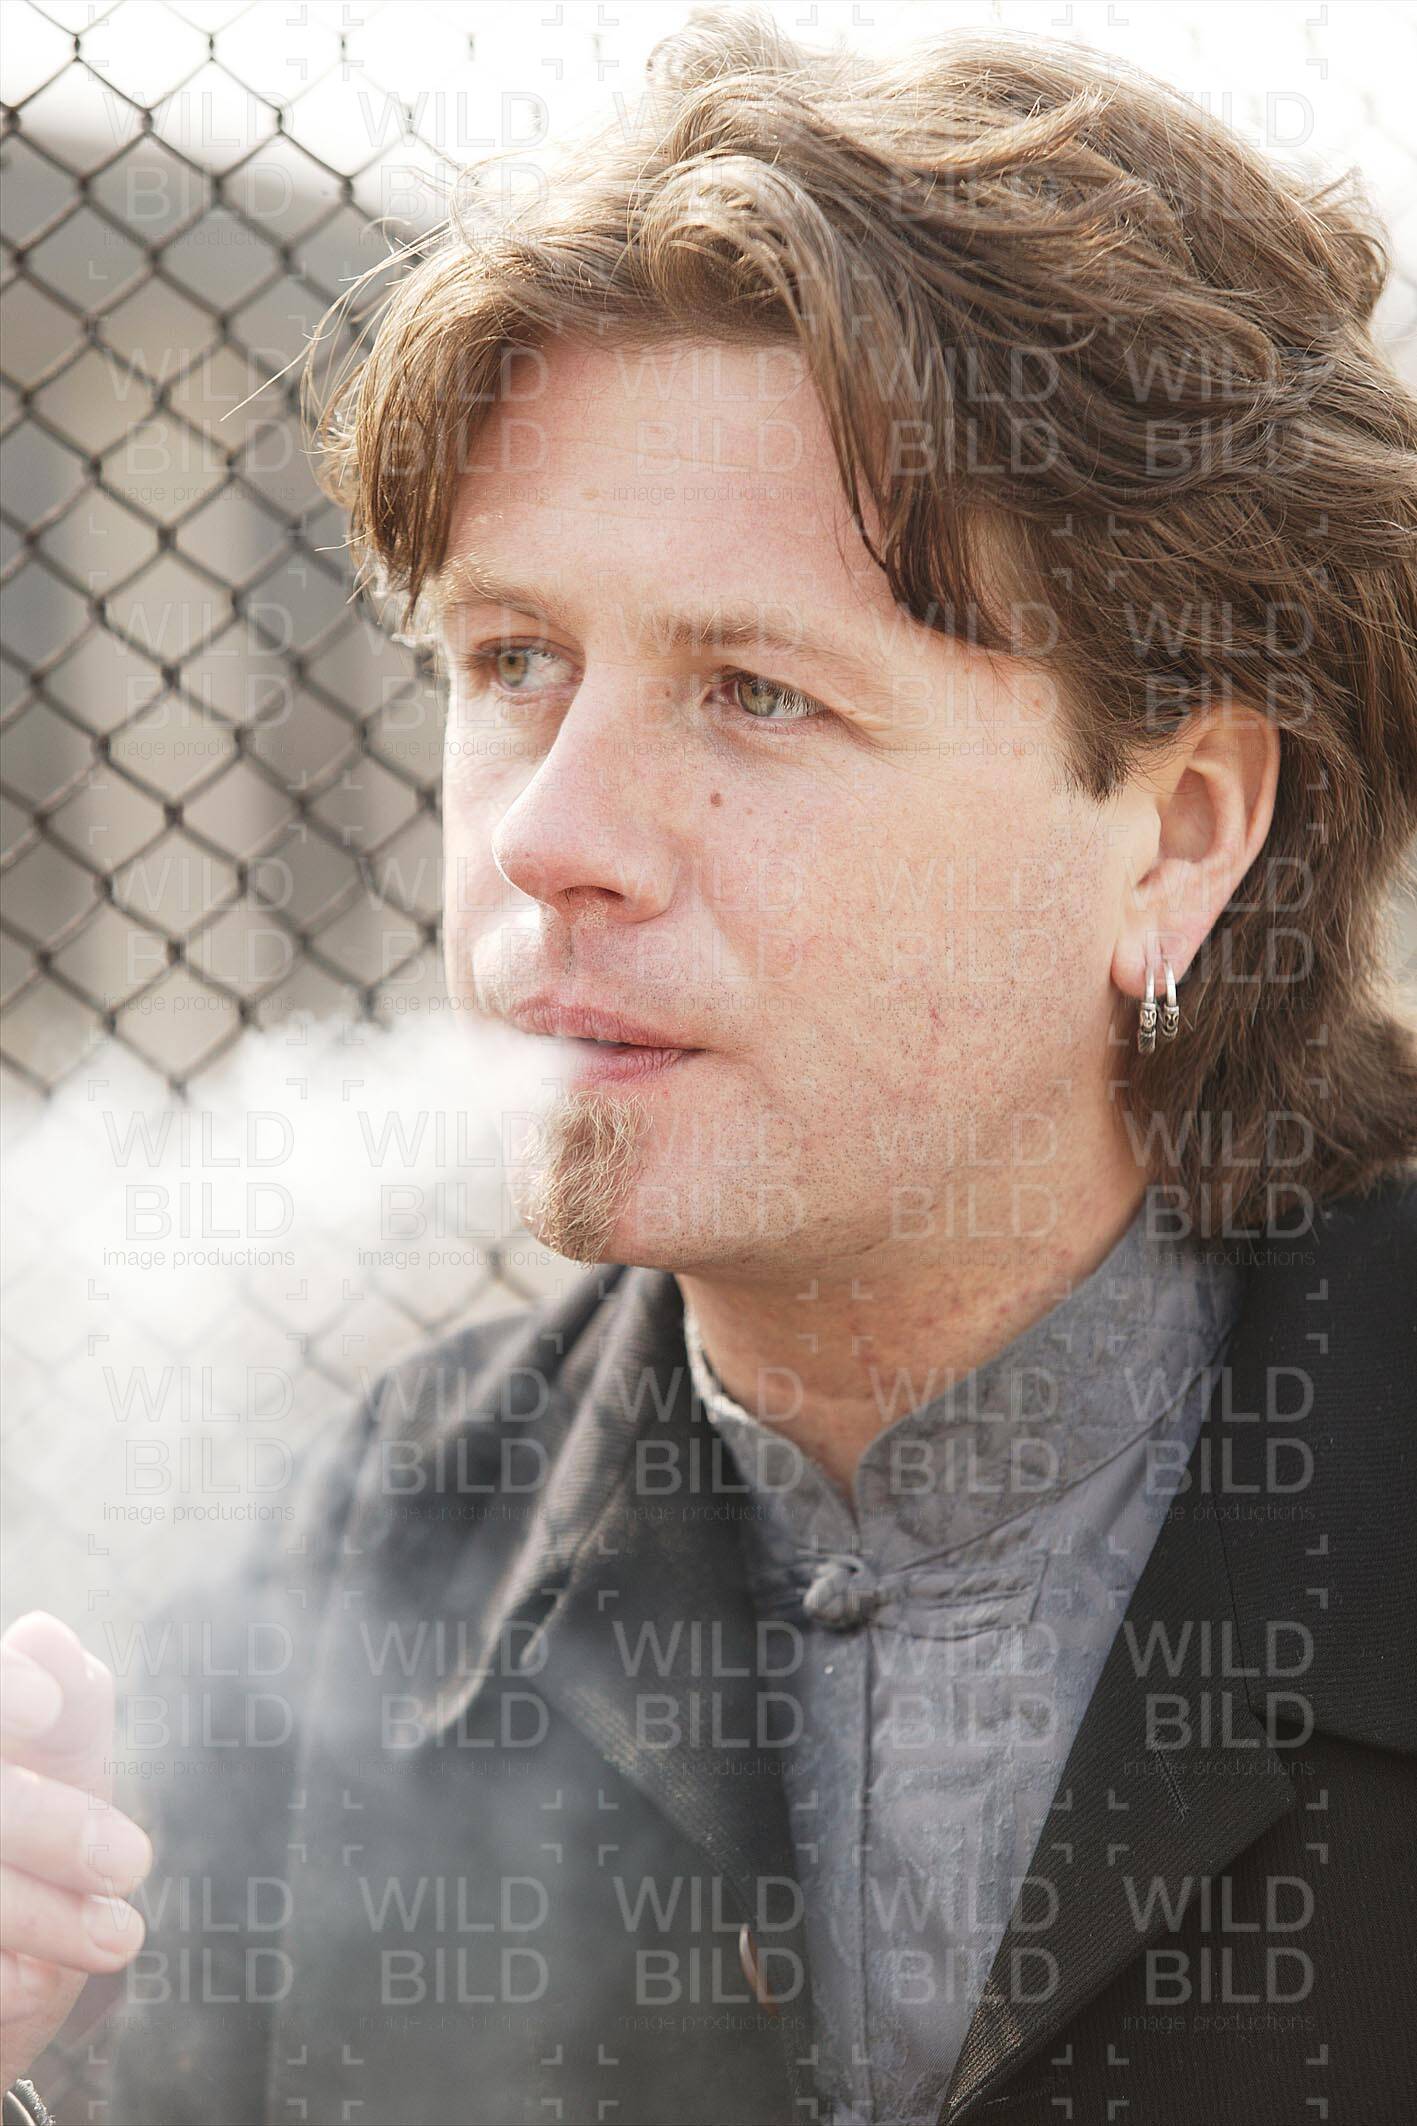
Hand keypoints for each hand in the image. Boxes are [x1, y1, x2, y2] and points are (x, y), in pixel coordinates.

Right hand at [1, 1611, 151, 2091]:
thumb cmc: (34, 1854)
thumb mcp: (60, 1773)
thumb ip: (67, 1703)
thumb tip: (44, 1636)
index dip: (2, 1683)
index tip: (43, 1707)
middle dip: (47, 1824)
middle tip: (131, 1862)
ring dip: (40, 1914)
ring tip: (119, 1937)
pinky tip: (31, 1984)